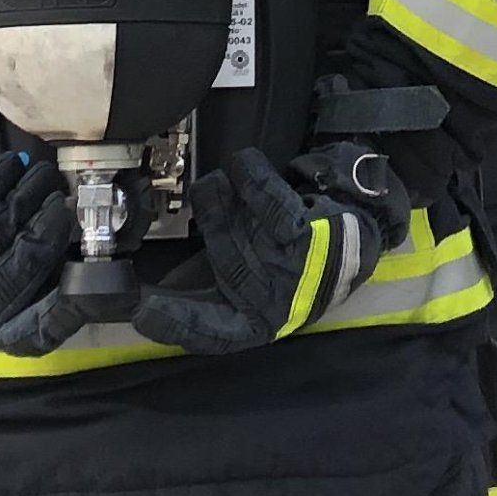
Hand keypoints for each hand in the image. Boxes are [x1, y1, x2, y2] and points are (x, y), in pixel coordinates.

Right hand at [137, 145, 396, 357]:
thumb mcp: (244, 282)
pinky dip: (252, 178)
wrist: (355, 237)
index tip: (141, 311)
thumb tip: (147, 295)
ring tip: (214, 183)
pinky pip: (272, 204)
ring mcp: (292, 271)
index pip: (210, 332)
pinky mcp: (309, 237)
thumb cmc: (288, 260)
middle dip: (208, 230)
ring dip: (220, 201)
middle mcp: (272, 303)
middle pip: (224, 267)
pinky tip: (241, 163)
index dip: (176, 325)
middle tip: (191, 200)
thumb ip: (202, 287)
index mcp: (252, 321)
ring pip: (240, 232)